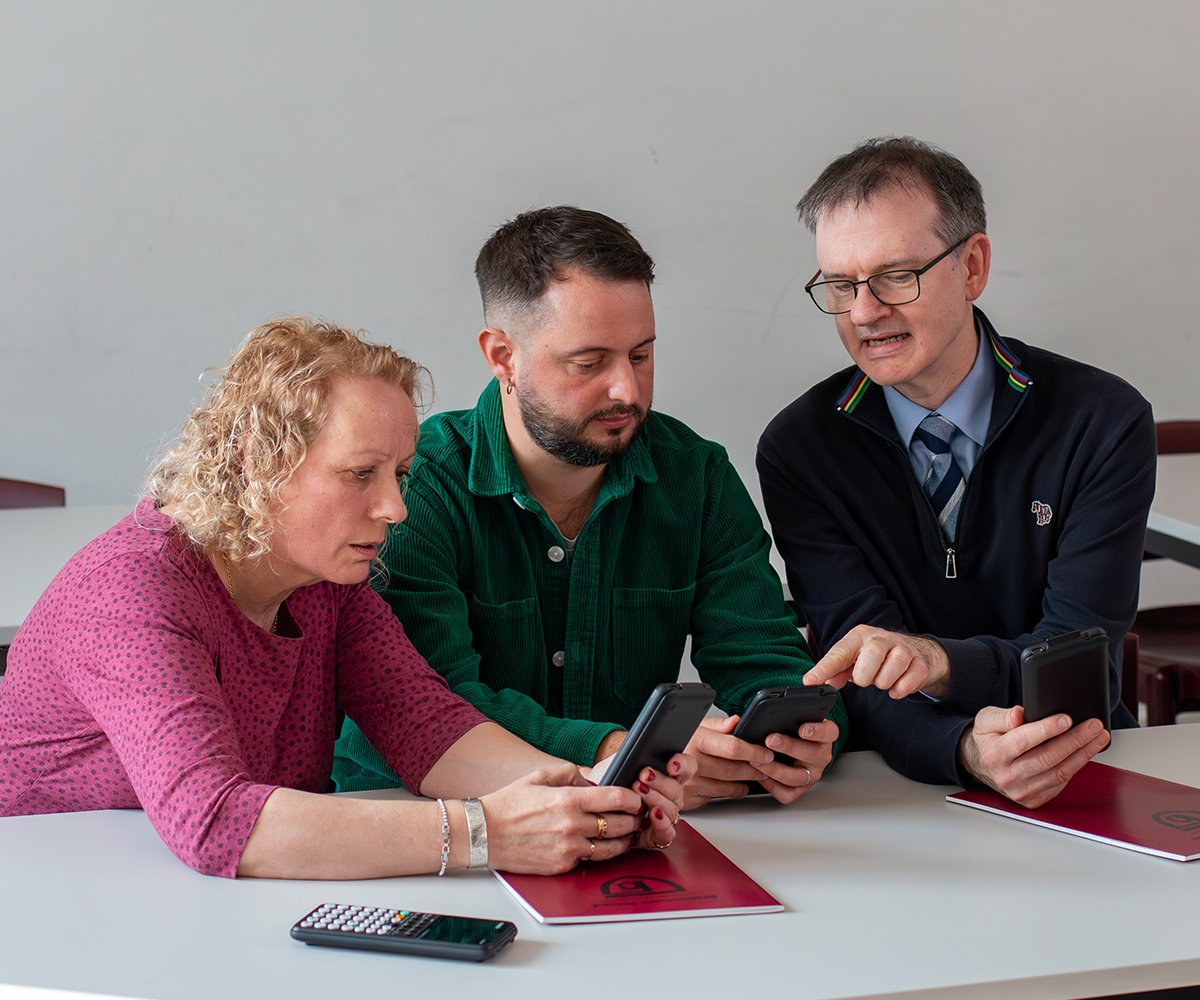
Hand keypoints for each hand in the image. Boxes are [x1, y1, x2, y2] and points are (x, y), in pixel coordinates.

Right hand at [483, 758, 692, 873]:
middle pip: (619, 824)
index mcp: (568, 800)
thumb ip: (569, 774)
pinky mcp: (561, 865)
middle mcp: (572, 825)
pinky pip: (589, 859)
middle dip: (633, 820)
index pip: (615, 798)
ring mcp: (568, 848)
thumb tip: (590, 780)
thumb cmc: (508, 804)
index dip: (632, 798)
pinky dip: (597, 852)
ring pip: (610, 847)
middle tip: (639, 817)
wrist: (483, 833)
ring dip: (623, 840)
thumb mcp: (539, 776)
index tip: (637, 798)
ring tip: (628, 834)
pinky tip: (601, 845)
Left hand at [584, 750, 693, 846]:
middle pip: (677, 788)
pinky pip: (668, 832)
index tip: (672, 764)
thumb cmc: (608, 782)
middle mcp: (669, 796)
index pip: (685, 767)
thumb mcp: (619, 762)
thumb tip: (642, 746)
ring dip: (657, 798)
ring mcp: (665, 815)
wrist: (593, 805)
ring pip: (672, 808)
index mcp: (666, 775)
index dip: (682, 764)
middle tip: (644, 775)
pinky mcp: (657, 834)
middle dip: (661, 781)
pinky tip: (653, 814)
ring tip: (640, 790)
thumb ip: (632, 753)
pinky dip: (662, 823)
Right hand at [673, 716, 833, 808]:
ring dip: (747, 781)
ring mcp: (690, 783)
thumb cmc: (680, 742)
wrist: (652, 765)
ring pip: (729, 786)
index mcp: (696, 740)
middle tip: (768, 765)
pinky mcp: (690, 799)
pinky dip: (734, 790)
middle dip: (755, 769)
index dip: (753, 751)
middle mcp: (691, 762)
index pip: (732, 748)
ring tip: (755, 773)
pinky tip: (738, 783)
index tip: (767, 753)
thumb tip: (738, 721)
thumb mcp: (696, 726)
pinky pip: (720, 797)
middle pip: (734, 770)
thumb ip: (719, 725)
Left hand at [749, 717, 838, 804]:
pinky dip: (771, 785)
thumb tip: (768, 710)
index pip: (829, 732)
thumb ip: (788, 714)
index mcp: (824, 737)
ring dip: (775, 769)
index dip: (817, 731)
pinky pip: (787, 793)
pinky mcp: (800, 789)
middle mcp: (821, 757)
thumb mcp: (795, 718)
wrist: (795, 747)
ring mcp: (811, 775)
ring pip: (797, 777)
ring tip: (758, 759)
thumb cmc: (793, 729)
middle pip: (811, 755)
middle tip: (770, 740)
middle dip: (788, 747)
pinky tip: (760, 775)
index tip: (802, 729)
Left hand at [804, 625, 950, 698]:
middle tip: (867, 679)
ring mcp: (903, 648)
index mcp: (859, 636)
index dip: (824, 668)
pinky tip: (895, 688)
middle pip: (871, 656)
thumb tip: (816, 681)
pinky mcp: (919, 662)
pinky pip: (910, 679)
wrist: (914, 651)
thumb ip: (835, 671)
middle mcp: (881, 638)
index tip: (810, 681)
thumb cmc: (877, 656)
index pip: (839, 652)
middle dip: (865, 676)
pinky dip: (901, 689)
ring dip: (884, 683)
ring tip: (882, 681)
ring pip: (893, 667)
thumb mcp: (853, 660)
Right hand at [957, 705, 1109, 807]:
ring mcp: (1021, 791)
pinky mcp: (1033, 800)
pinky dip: (1076, 766)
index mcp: (994, 755)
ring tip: (1098, 738)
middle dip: (1075, 740)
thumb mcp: (986, 720)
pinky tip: (1085, 752)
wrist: (980, 765)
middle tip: (1093, 726)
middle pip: (1047, 758)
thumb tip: (1019, 714)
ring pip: (1059, 772)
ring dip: (1083, 754)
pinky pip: (1060, 782)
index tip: (1066, 719)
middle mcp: (1007, 776)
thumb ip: (1002, 717)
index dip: (1046, 729)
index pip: (1023, 740)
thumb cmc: (988, 740)